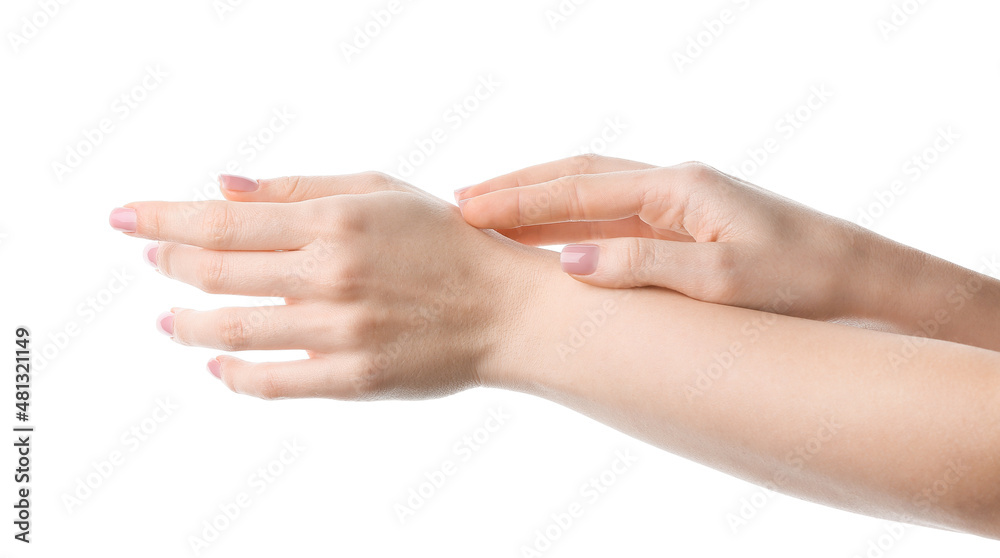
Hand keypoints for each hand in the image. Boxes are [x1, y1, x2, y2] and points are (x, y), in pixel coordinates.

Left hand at [110, 173, 547, 399]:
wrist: (506, 308)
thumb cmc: (445, 240)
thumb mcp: (379, 192)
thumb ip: (299, 189)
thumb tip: (222, 189)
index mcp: (335, 220)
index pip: (223, 222)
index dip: (164, 220)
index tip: (125, 220)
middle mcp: (331, 275)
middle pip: (218, 274)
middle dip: (172, 265)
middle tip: (154, 262)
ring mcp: (341, 331)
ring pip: (234, 332)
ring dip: (188, 326)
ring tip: (169, 322)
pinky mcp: (354, 378)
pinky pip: (274, 383)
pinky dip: (235, 376)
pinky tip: (218, 366)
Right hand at [455, 155, 904, 321]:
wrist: (859, 281)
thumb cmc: (801, 281)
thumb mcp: (724, 278)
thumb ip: (644, 265)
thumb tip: (570, 259)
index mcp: (678, 189)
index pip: (579, 187)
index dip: (519, 199)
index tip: (466, 206)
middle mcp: (670, 187)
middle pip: (575, 178)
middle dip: (516, 190)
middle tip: (457, 203)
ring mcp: (674, 205)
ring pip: (588, 197)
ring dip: (536, 206)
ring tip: (484, 218)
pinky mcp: (680, 228)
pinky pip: (609, 220)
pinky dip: (567, 227)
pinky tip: (542, 243)